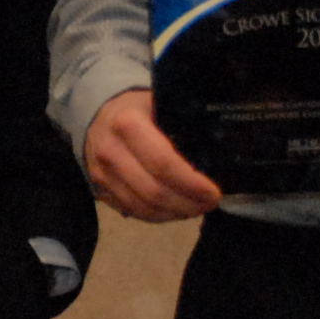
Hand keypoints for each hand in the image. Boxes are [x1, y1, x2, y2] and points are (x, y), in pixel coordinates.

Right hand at [85, 90, 221, 223]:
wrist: (97, 115)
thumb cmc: (139, 108)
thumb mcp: (160, 102)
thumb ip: (185, 121)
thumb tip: (223, 147)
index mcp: (128, 124)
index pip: (163, 163)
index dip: (191, 184)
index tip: (214, 192)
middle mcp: (110, 151)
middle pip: (153, 191)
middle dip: (187, 203)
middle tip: (210, 203)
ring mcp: (101, 174)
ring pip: (142, 207)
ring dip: (174, 213)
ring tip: (196, 208)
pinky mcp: (100, 190)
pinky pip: (132, 211)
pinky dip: (158, 216)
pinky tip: (176, 209)